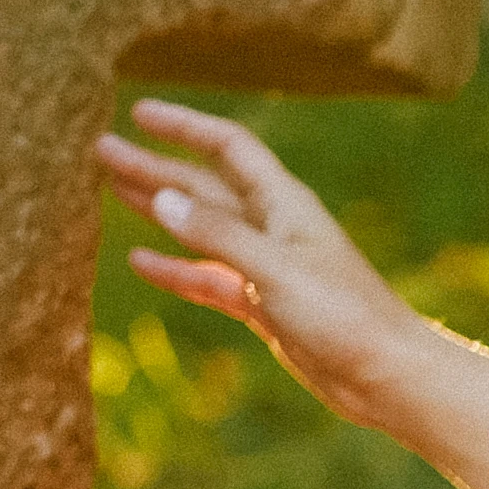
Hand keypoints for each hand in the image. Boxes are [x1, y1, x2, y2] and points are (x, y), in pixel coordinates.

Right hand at [94, 99, 419, 413]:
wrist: (387, 376)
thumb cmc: (345, 316)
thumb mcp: (277, 270)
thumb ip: (219, 235)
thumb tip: (162, 197)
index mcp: (284, 204)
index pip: (227, 147)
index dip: (183, 126)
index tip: (138, 112)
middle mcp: (272, 227)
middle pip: (203, 186)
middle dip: (154, 166)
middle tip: (101, 151)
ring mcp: (265, 266)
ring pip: (200, 229)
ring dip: (158, 209)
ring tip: (111, 191)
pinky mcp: (262, 304)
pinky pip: (207, 277)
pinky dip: (174, 267)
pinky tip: (139, 261)